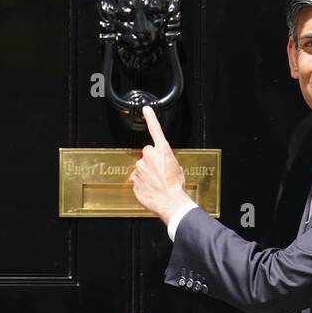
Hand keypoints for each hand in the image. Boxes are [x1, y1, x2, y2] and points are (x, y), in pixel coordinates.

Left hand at [130, 105, 192, 224]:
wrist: (170, 202)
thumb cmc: (176, 187)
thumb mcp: (177, 169)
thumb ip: (167, 161)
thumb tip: (164, 164)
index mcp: (163, 151)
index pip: (156, 130)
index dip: (150, 118)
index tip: (146, 109)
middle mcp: (149, 156)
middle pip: (147, 152)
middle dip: (151, 160)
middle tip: (158, 171)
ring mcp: (140, 167)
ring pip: (141, 166)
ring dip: (146, 172)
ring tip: (155, 182)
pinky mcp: (134, 179)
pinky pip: (137, 178)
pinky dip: (142, 182)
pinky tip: (150, 188)